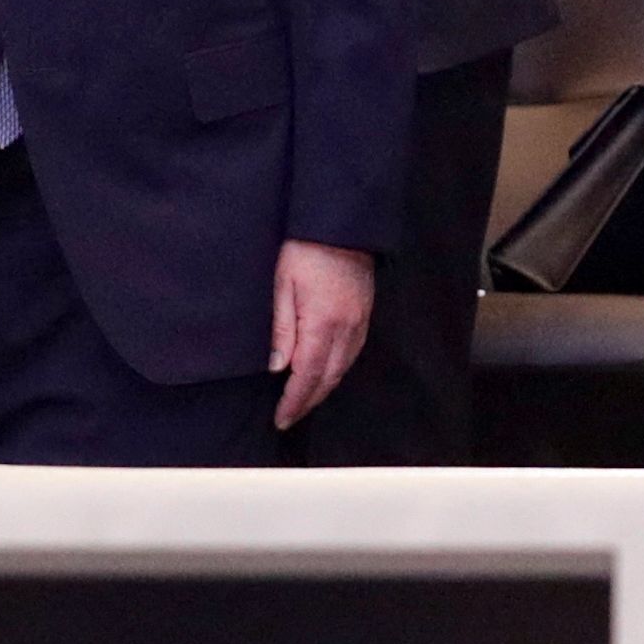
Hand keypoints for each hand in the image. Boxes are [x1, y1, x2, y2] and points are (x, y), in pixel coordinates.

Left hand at [269, 240, 375, 428]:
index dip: (294, 401)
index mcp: (322, 323)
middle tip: (289, 417)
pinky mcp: (365, 315)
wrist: (341, 225)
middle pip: (327, 378)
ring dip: (323, 389)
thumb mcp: (282, 285)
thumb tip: (278, 367)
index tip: (281, 418)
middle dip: (308, 402)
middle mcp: (346, 329)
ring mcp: (359, 323)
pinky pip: (353, 354)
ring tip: (304, 402)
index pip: (307, 375)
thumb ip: (282, 329)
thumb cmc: (305, 249)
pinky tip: (326, 374)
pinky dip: (337, 371)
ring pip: (342, 369)